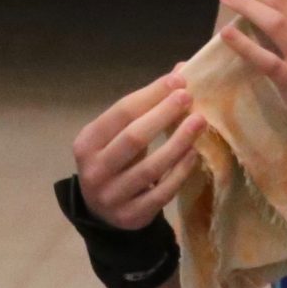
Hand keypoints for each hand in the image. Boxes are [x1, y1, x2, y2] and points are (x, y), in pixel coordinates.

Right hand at [73, 73, 206, 230]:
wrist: (103, 212)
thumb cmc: (115, 162)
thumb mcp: (118, 134)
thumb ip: (144, 106)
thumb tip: (180, 71)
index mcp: (87, 143)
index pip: (121, 112)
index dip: (151, 95)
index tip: (178, 80)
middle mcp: (94, 170)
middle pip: (133, 138)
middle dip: (163, 114)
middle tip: (189, 98)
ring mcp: (112, 196)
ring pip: (150, 168)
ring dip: (177, 142)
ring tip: (199, 122)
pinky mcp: (131, 216)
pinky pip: (161, 192)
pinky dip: (180, 171)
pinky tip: (194, 154)